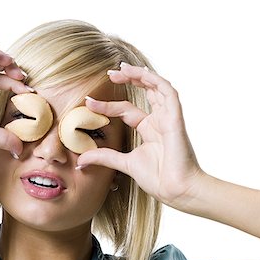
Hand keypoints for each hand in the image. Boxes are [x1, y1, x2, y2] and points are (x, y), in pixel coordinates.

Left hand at [77, 63, 204, 206]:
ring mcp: (168, 118)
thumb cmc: (159, 179)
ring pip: (156, 87)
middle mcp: (159, 121)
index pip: (125, 110)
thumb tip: (81, 161)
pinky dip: (155, 80)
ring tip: (121, 68)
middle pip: (144, 91)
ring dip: (140, 75)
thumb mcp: (124, 164)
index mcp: (149, 130)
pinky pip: (168, 92)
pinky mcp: (175, 119)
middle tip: (110, 73)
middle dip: (128, 79)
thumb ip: (104, 157)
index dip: (107, 105)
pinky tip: (140, 73)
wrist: (178, 191)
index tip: (88, 102)